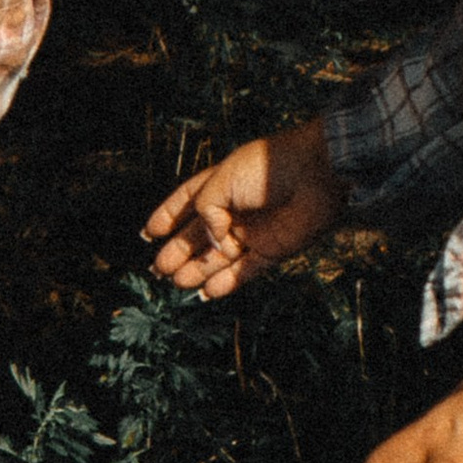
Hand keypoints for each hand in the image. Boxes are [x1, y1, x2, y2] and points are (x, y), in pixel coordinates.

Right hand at [144, 119, 339, 297]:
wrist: (313, 174)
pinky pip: (246, 272)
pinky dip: (227, 283)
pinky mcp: (272, 250)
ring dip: (197, 271)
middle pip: (199, 236)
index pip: (187, 202)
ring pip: (219, 258)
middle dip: (177, 252)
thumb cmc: (266, 169)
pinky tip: (207, 292)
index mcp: (220, 185)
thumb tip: (211, 243)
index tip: (148, 234)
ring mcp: (252, 232)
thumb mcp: (221, 180)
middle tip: (157, 269)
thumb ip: (205, 211)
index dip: (167, 217)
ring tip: (177, 283)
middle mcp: (234, 211)